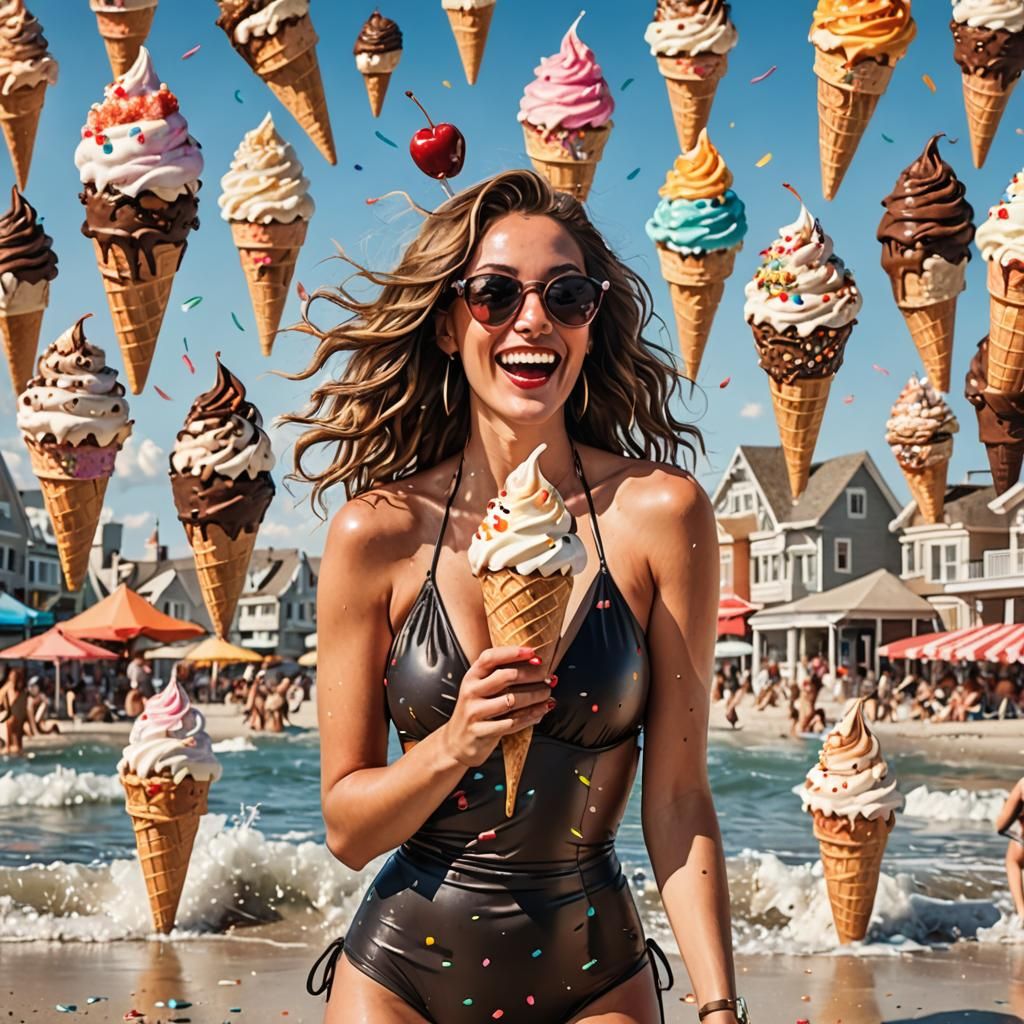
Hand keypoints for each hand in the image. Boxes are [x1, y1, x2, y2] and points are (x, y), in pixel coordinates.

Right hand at [439, 645, 554, 767]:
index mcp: (471, 677)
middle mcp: (471, 691)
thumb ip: (500, 676)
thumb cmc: (476, 711)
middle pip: (506, 676)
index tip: (534, 652)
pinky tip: (540, 712)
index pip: (491, 657)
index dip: (513, 653)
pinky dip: (530, 716)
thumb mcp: (480, 689)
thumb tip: (536, 663)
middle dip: (532, 675)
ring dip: (535, 696)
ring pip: (512, 700)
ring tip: (547, 694)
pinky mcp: (480, 731)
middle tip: (548, 678)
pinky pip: (512, 722)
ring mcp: (474, 712)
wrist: (456, 743)